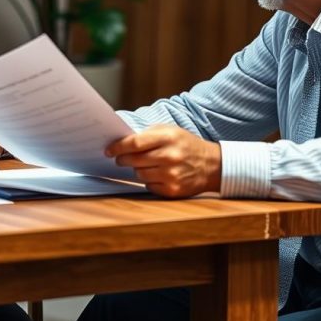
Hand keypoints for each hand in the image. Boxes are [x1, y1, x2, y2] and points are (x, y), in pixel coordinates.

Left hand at [105, 125, 220, 197]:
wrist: (211, 165)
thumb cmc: (185, 145)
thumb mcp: (169, 131)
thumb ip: (147, 135)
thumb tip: (121, 142)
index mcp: (168, 137)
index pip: (134, 143)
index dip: (118, 147)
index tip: (108, 150)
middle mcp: (170, 156)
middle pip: (134, 160)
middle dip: (123, 159)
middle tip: (120, 158)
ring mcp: (172, 175)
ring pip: (139, 174)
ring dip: (137, 169)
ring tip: (144, 164)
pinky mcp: (172, 190)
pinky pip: (148, 185)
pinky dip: (148, 180)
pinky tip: (156, 174)